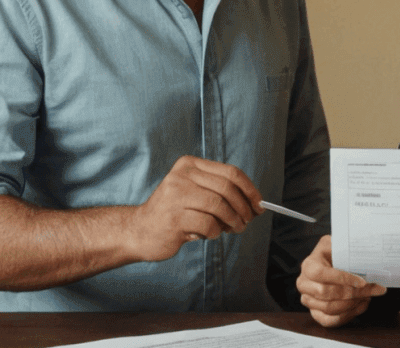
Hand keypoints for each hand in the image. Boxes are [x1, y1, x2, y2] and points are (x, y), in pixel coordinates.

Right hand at [128, 155, 262, 261]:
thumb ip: (220, 192)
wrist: (139, 231)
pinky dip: (216, 232)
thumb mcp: (195, 193)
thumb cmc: (174, 212)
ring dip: (233, 221)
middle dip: (244, 207)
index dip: (250, 189)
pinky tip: (210, 234)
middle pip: (228, 188)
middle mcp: (182, 176)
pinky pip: (209, 225)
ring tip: (234, 229)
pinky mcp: (174, 218)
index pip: (231, 172)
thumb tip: (255, 203)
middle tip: (248, 220)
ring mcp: (176, 195)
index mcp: (189, 164)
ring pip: (220, 206)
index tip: (259, 204)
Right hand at [297, 235, 387, 326]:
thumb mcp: (338, 244)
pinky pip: (330, 321)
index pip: (321, 273)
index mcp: (308, 265)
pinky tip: (361, 305)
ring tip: (368, 295)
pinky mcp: (315, 312)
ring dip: (353, 304)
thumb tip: (364, 253)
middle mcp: (304, 283)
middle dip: (353, 293)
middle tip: (374, 289)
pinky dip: (348, 315)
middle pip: (326, 293)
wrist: (330, 264)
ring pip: (329, 308)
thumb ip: (346, 248)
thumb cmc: (336, 254)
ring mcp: (307, 300)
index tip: (362, 282)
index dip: (341, 278)